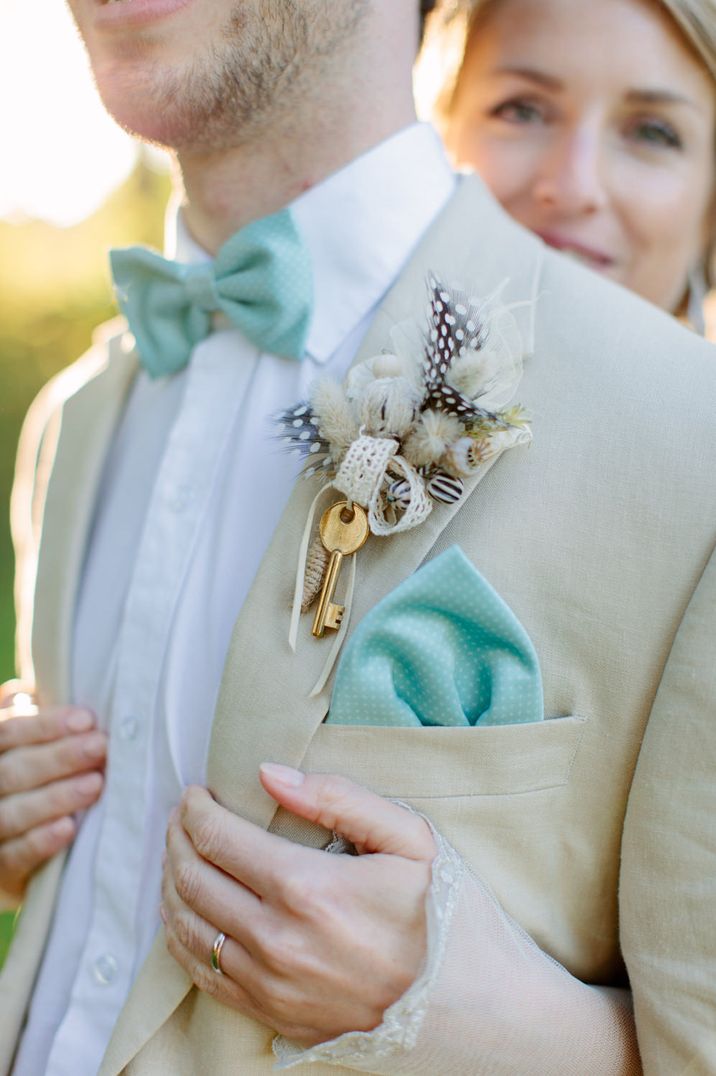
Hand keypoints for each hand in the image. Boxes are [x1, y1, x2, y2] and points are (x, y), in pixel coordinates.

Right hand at [0, 680, 106, 904]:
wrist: (24, 850)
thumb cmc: (37, 782)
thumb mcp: (33, 749)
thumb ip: (35, 721)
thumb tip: (45, 695)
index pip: (7, 733)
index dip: (45, 726)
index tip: (87, 720)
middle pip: (12, 771)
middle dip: (59, 758)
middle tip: (100, 747)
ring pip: (12, 813)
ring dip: (55, 797)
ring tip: (94, 784)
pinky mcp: (1, 873)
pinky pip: (14, 857)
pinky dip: (40, 842)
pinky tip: (68, 829)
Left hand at [162, 765, 436, 1046]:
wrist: (464, 1005)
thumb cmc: (439, 913)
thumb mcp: (409, 840)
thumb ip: (339, 798)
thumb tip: (269, 774)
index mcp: (308, 889)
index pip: (219, 839)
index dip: (196, 810)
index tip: (196, 794)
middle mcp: (277, 940)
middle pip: (193, 878)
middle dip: (177, 838)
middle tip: (182, 816)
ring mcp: (269, 984)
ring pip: (187, 926)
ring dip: (171, 882)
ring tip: (178, 854)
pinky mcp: (270, 1013)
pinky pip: (201, 973)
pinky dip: (180, 935)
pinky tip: (184, 910)